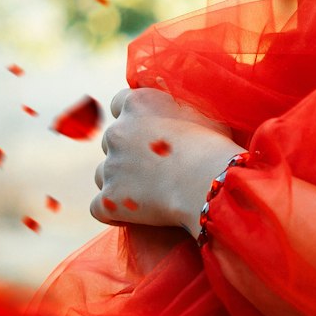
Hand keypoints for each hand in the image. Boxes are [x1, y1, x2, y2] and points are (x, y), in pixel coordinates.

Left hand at [91, 88, 243, 237]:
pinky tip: (133, 218)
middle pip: (112, 140)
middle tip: (157, 168)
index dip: (134, 119)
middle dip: (128, 153)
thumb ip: (179, 104)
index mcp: (138, 104)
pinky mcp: (110, 200)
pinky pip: (100, 208)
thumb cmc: (214, 146)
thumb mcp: (202, 110)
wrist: (209, 182)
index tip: (150, 131)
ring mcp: (111, 166)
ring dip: (119, 182)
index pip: (121, 103)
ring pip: (103, 174)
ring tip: (148, 195)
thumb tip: (173, 97)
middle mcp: (117, 131)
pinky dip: (114, 212)